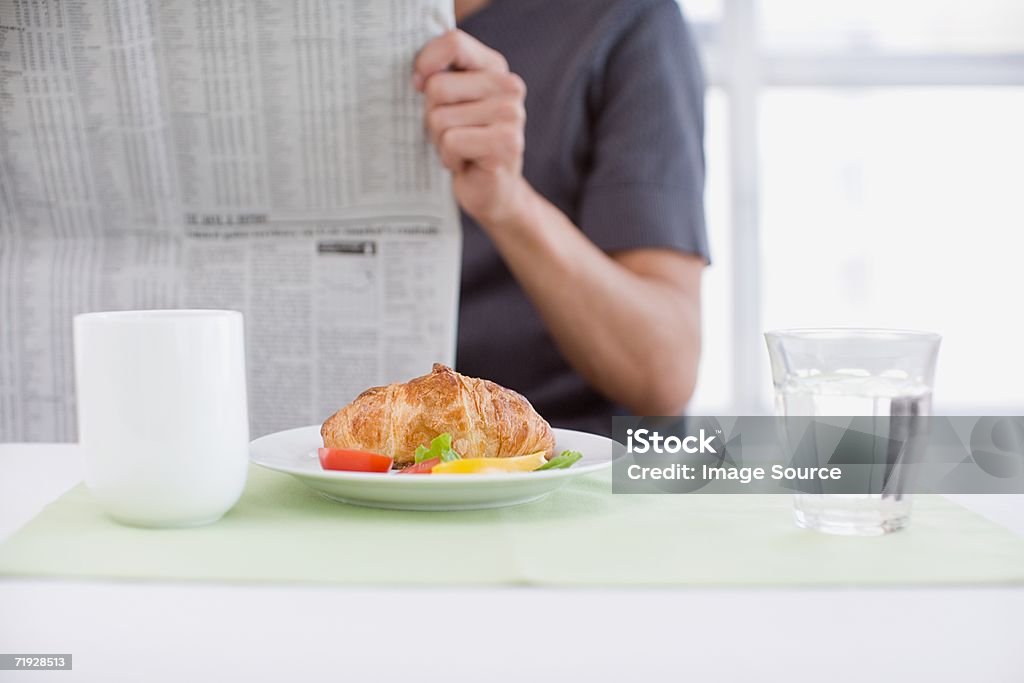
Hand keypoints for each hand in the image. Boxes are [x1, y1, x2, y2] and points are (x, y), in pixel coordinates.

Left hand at [414, 30, 529, 226]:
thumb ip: (439, 79)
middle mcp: (508, 87)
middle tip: (450, 133)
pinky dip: (449, 157)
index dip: (426, 61)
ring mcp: (511, 115)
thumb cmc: (466, 145)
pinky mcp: (505, 144)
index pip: (453, 43)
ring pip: (440, 118)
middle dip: (432, 116)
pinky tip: (464, 163)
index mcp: (494, 69)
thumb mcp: (451, 104)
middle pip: (438, 87)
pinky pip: (451, 141)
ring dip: (440, 141)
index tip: (418, 84)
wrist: (493, 193)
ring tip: (459, 150)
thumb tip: (418, 77)